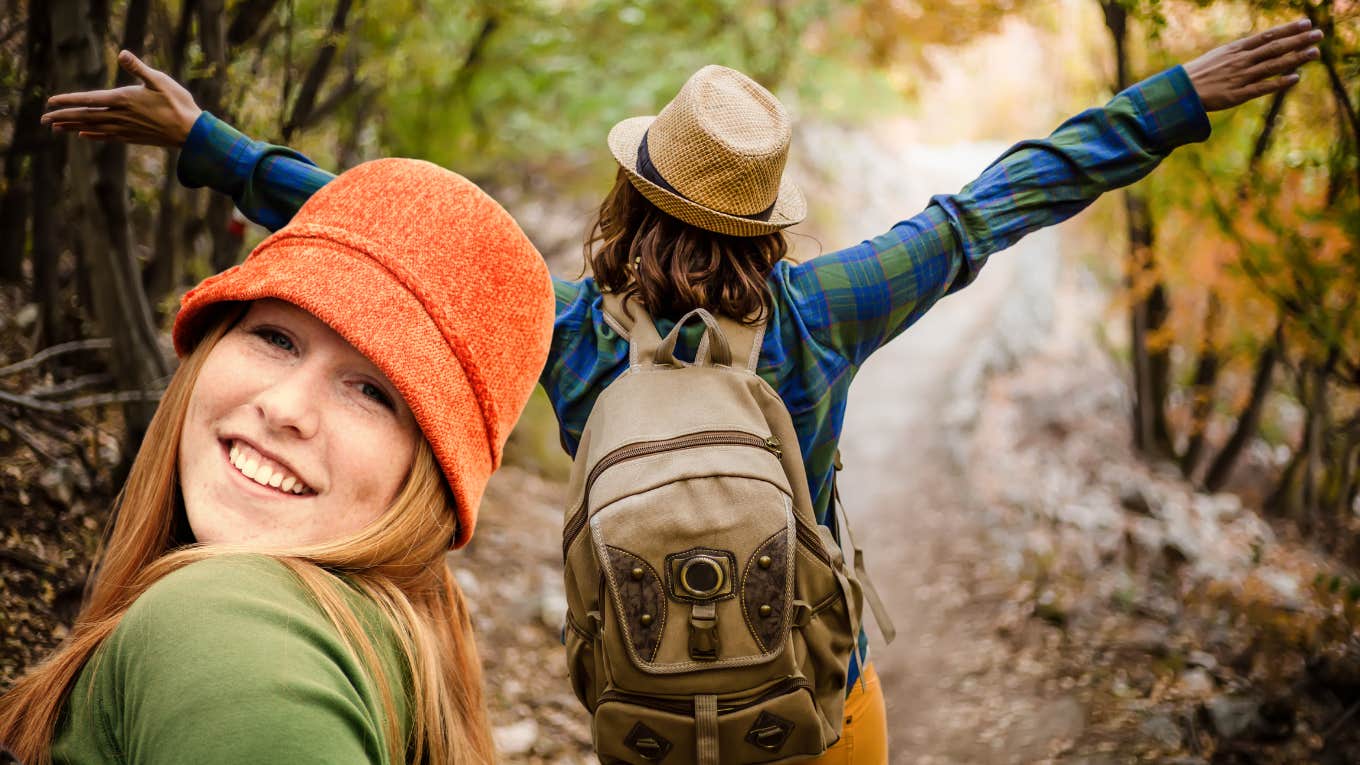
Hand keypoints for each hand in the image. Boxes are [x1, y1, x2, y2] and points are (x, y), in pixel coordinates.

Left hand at [41, 50, 201, 146]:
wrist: (191, 133)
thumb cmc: (178, 104)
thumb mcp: (159, 81)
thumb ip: (138, 68)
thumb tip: (122, 53)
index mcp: (123, 100)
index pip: (88, 100)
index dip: (68, 100)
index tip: (50, 102)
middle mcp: (120, 116)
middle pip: (85, 117)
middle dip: (62, 117)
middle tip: (44, 119)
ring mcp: (125, 129)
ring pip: (92, 128)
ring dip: (72, 127)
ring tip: (56, 128)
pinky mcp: (133, 137)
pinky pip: (107, 137)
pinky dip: (92, 136)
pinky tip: (83, 136)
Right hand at [1184, 19, 1322, 111]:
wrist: (1178, 92)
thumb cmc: (1198, 74)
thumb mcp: (1218, 56)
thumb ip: (1239, 52)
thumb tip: (1258, 47)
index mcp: (1235, 50)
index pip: (1266, 36)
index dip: (1287, 29)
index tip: (1306, 23)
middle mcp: (1240, 61)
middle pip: (1274, 48)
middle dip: (1298, 40)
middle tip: (1319, 34)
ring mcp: (1239, 78)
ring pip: (1272, 66)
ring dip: (1295, 59)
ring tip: (1314, 53)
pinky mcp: (1236, 95)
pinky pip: (1261, 88)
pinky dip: (1279, 82)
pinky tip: (1295, 78)